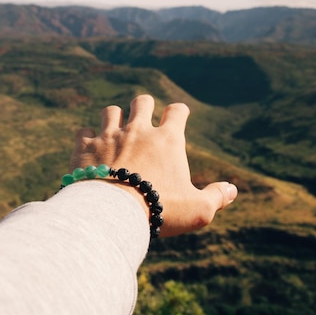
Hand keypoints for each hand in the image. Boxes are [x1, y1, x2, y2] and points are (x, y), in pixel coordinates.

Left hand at [69, 94, 237, 236]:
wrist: (114, 213)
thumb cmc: (160, 209)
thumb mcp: (198, 210)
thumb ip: (217, 197)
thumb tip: (232, 191)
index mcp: (167, 140)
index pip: (177, 111)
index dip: (179, 112)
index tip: (178, 115)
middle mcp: (138, 131)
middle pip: (143, 101)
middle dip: (145, 106)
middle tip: (144, 119)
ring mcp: (110, 136)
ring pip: (111, 110)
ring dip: (115, 117)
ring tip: (115, 130)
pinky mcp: (85, 147)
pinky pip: (83, 130)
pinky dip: (86, 136)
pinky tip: (89, 148)